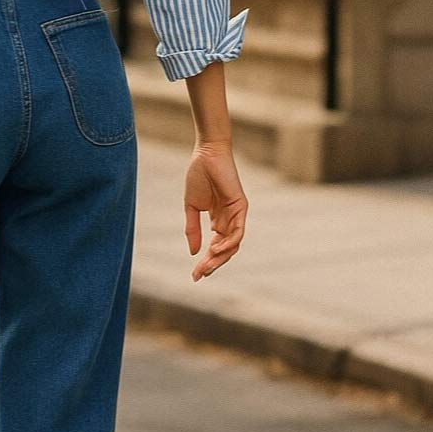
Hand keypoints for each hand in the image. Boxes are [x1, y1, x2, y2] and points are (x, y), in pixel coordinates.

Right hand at [184, 142, 247, 280]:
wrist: (206, 155)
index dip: (205, 262)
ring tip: (206, 266)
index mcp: (218, 221)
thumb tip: (193, 252)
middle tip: (199, 275)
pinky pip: (237, 231)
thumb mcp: (191, 208)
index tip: (194, 276)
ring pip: (232, 244)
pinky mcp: (240, 207)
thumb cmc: (198, 177)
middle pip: (224, 250)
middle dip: (212, 264)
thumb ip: (193, 229)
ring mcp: (236, 215)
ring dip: (220, 257)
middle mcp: (229, 221)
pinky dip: (229, 242)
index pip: (214, 248)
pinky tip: (216, 248)